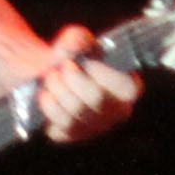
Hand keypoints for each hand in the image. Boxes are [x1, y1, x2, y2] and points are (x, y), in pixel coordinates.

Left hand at [23, 24, 141, 146]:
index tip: (83, 62)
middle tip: (59, 67)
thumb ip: (78, 38)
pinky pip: (60, 127)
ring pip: (75, 113)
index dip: (104, 74)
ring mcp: (95, 127)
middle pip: (96, 99)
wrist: (46, 76)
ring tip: (50, 77)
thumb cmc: (69, 58)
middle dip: (72, 79)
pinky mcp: (72, 136)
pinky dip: (49, 107)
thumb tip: (76, 43)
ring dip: (57, 90)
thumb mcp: (74, 42)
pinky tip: (46, 95)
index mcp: (127, 88)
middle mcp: (117, 112)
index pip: (128, 88)